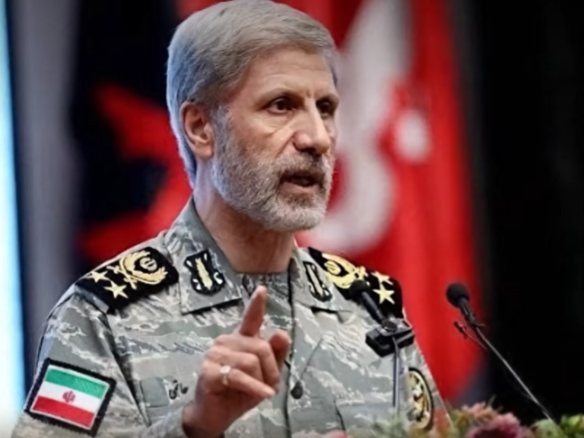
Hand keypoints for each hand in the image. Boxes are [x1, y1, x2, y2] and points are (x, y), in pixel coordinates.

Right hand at [182, 286, 290, 437]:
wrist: (215, 416)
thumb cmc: (239, 392)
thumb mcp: (264, 375)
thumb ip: (275, 355)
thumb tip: (282, 334)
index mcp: (241, 339)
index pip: (251, 318)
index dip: (257, 304)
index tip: (262, 289)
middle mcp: (227, 341)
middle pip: (261, 347)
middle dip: (271, 370)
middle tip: (270, 386)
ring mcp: (215, 355)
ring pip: (252, 362)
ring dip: (262, 381)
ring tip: (260, 392)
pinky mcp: (209, 371)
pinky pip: (240, 377)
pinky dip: (255, 388)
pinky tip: (264, 395)